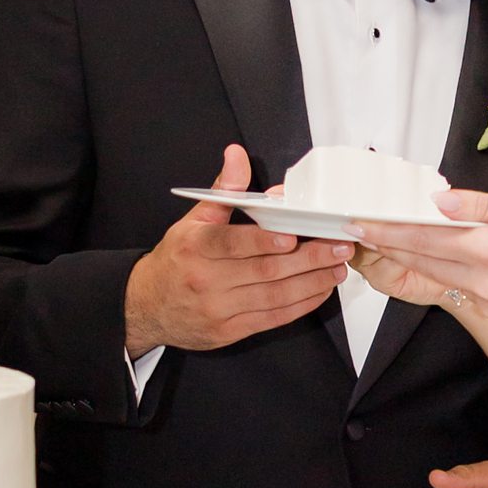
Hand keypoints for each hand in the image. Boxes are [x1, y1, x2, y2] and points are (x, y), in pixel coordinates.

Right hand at [125, 142, 351, 354]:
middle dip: (308, 259)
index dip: (264, 241)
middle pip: (264, 270)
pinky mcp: (231, 331)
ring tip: (337, 267)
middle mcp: (206, 280)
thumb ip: (224, 191)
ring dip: (312, 282)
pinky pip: (273, 318)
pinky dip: (301, 305)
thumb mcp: (192, 221)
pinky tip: (320, 291)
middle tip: (338, 246)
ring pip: (274, 297)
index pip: (232, 243)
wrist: (148, 307)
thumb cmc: (176, 260)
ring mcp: (219, 309)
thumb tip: (237, 155)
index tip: (293, 235)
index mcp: (196, 247)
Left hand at [361, 186, 487, 329]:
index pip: (425, 239)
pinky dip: (445, 271)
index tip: (362, 222)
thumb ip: (481, 207)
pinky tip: (438, 256)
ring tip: (389, 240)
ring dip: (413, 259)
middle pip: (424, 262)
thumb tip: (440, 201)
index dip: (389, 231)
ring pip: (440, 277)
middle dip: (390, 245)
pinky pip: (462, 289)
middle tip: (361, 229)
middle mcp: (484, 283)